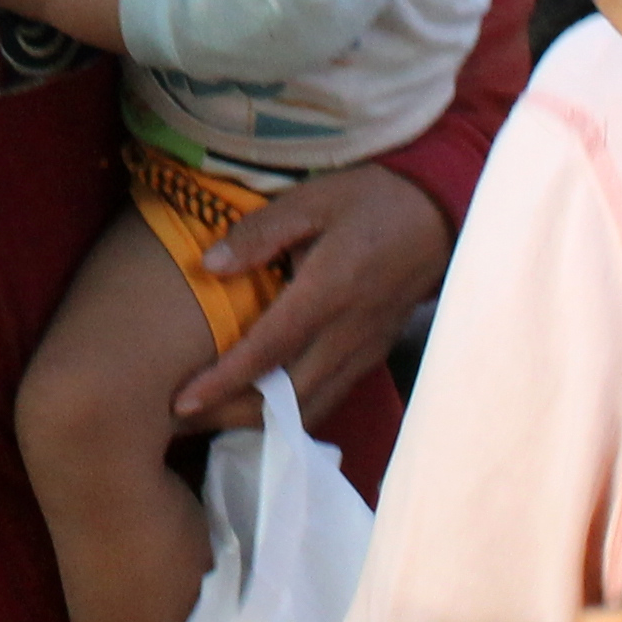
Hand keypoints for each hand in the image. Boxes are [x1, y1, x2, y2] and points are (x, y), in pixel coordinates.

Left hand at [174, 159, 452, 429]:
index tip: (182, 402)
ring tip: (216, 421)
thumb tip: (209, 266)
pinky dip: (294, 411)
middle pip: (288, 396)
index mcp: (328, 292)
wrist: (438, 213)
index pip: (268, 350)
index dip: (224, 380)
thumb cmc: (370, 198)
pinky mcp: (374, 354)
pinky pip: (331, 395)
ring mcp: (365, 349)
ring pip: (312, 406)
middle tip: (184, 422)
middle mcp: (347, 333)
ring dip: (263, 422)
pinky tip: (266, 407)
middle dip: (234, 415)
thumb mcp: (312, 200)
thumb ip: (260, 233)